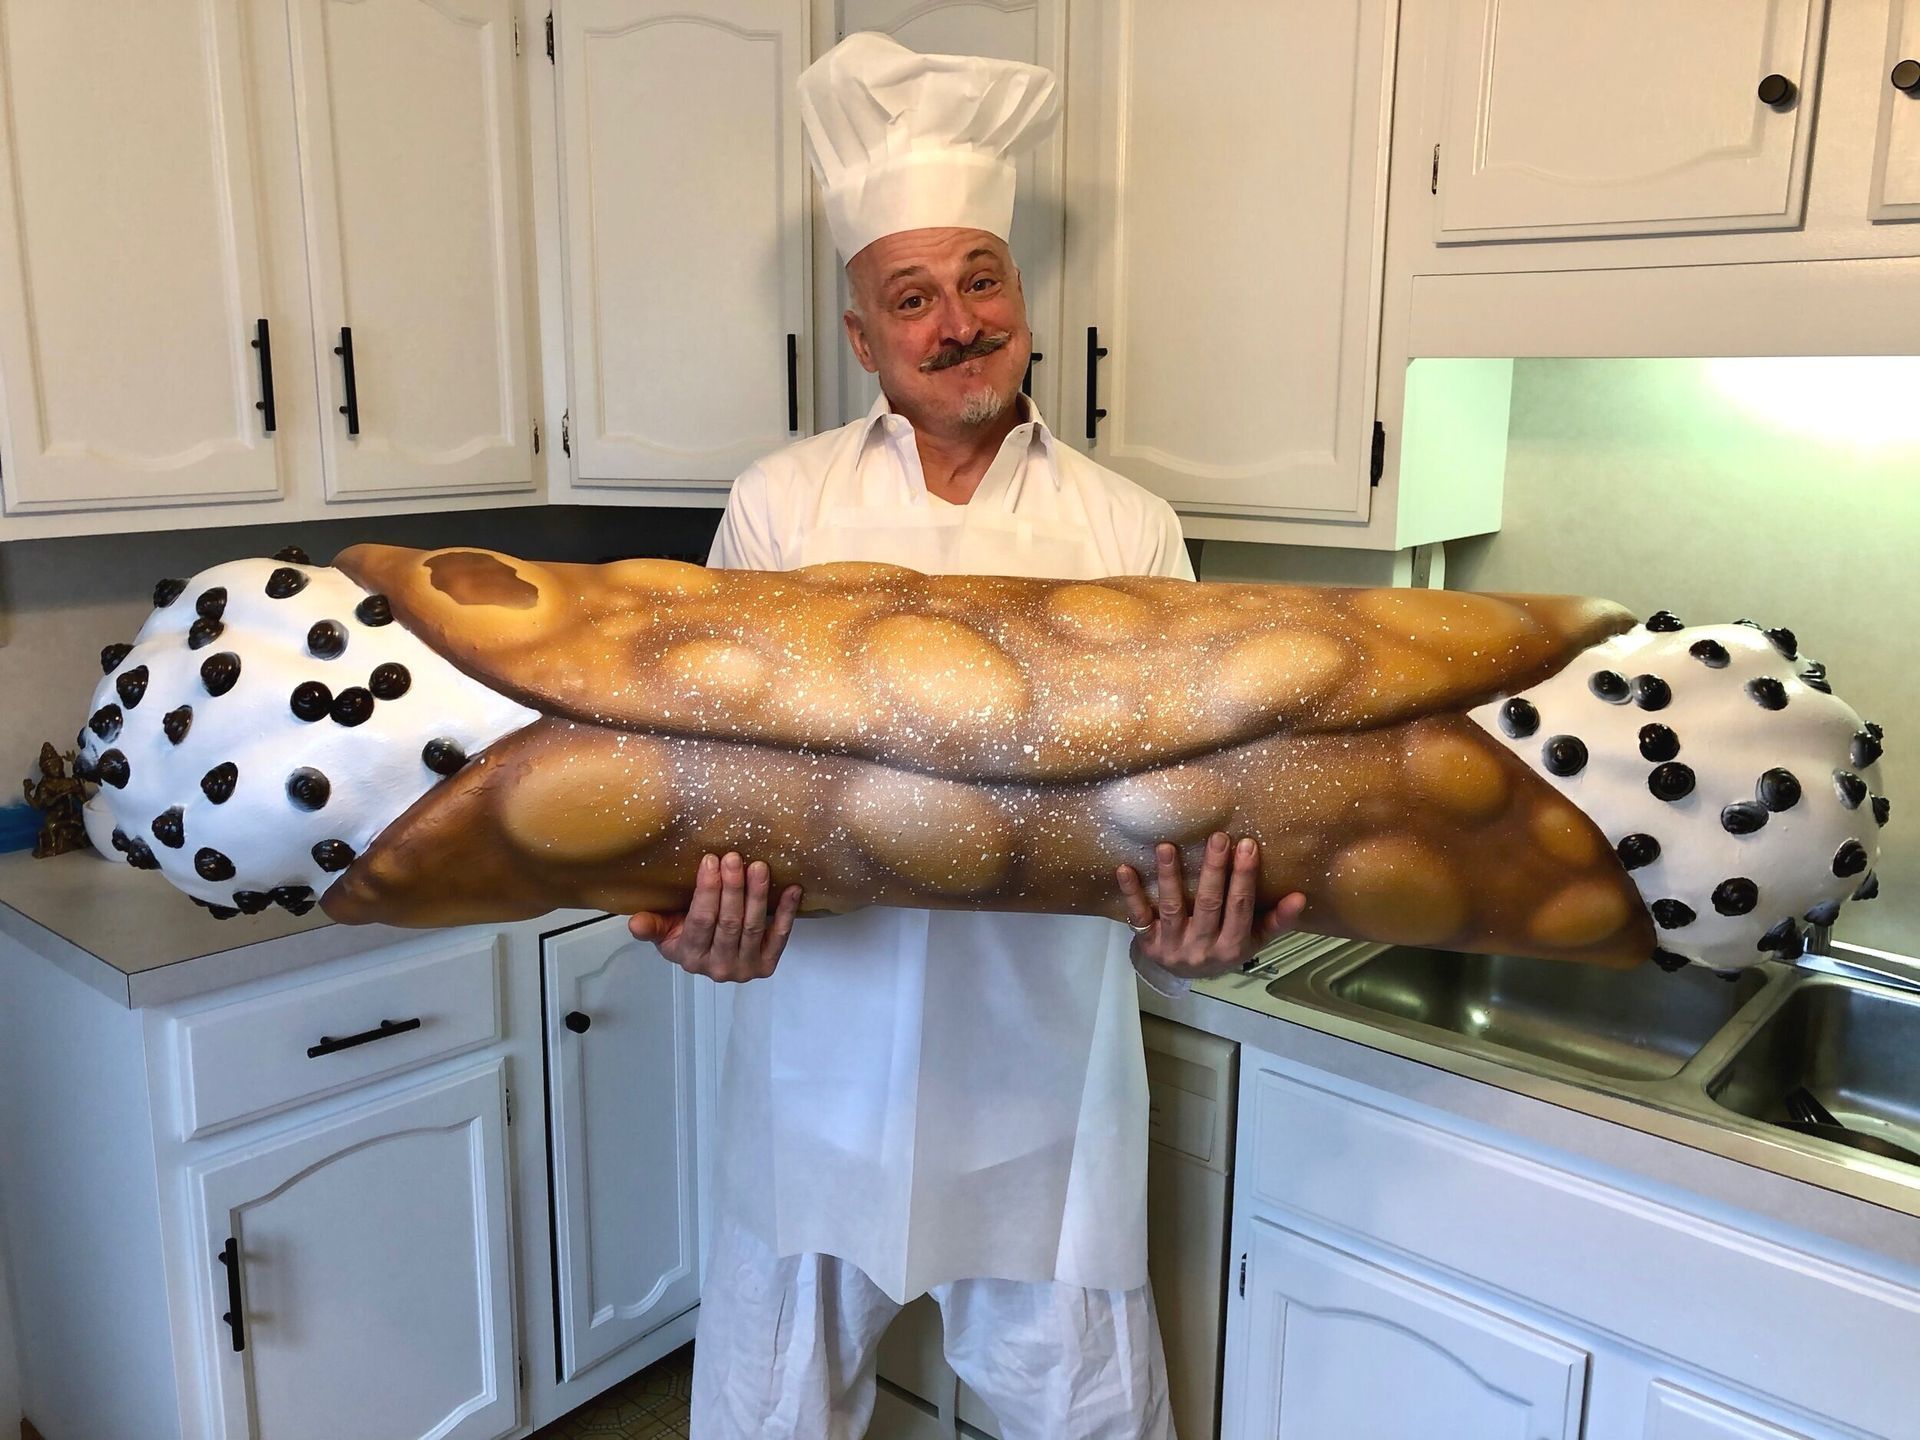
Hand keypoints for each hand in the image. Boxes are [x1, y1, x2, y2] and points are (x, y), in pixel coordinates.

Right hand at [629, 851, 802, 982]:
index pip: (701, 921)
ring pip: (752, 927)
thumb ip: (652, 926)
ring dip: (758, 895)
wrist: (709, 957)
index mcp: (690, 957)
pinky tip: (792, 889)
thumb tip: (634, 923)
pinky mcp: (767, 965)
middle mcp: (718, 968)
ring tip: (759, 867)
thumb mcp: (664, 932)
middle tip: (734, 858)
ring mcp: (745, 969)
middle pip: (729, 922)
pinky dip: (786, 912)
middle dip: (733, 887)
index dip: (707, 890)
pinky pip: (779, 937)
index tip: (711, 861)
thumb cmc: (686, 936)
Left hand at [1116, 833, 1305, 979]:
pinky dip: (1131, 893)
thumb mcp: (1253, 939)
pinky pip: (1137, 916)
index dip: (1244, 877)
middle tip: (1218, 837)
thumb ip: (1276, 920)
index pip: (1240, 908)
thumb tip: (1300, 897)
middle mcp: (1202, 950)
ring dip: (1170, 876)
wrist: (1184, 974)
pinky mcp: (1147, 943)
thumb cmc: (1224, 946)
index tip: (1248, 845)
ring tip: (1167, 846)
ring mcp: (1172, 947)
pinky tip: (1125, 869)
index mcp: (1232, 947)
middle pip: (1209, 905)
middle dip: (1214, 870)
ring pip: (1173, 907)